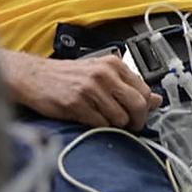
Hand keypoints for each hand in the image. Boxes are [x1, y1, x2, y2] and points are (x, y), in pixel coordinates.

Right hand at [5, 52, 161, 129]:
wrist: (35, 77)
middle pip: (137, 105)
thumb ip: (128, 86)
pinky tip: (90, 120)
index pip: (144, 91)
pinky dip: (99, 127)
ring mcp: (90, 89)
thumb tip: (156, 100)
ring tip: (103, 119)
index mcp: (114, 64)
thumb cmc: (68, 76)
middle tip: (130, 126)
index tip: (141, 116)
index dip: (146, 108)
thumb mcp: (101, 74)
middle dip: (137, 121)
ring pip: (120, 118)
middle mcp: (104, 74)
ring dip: (115, 125)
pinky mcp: (76, 104)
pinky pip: (100, 124)